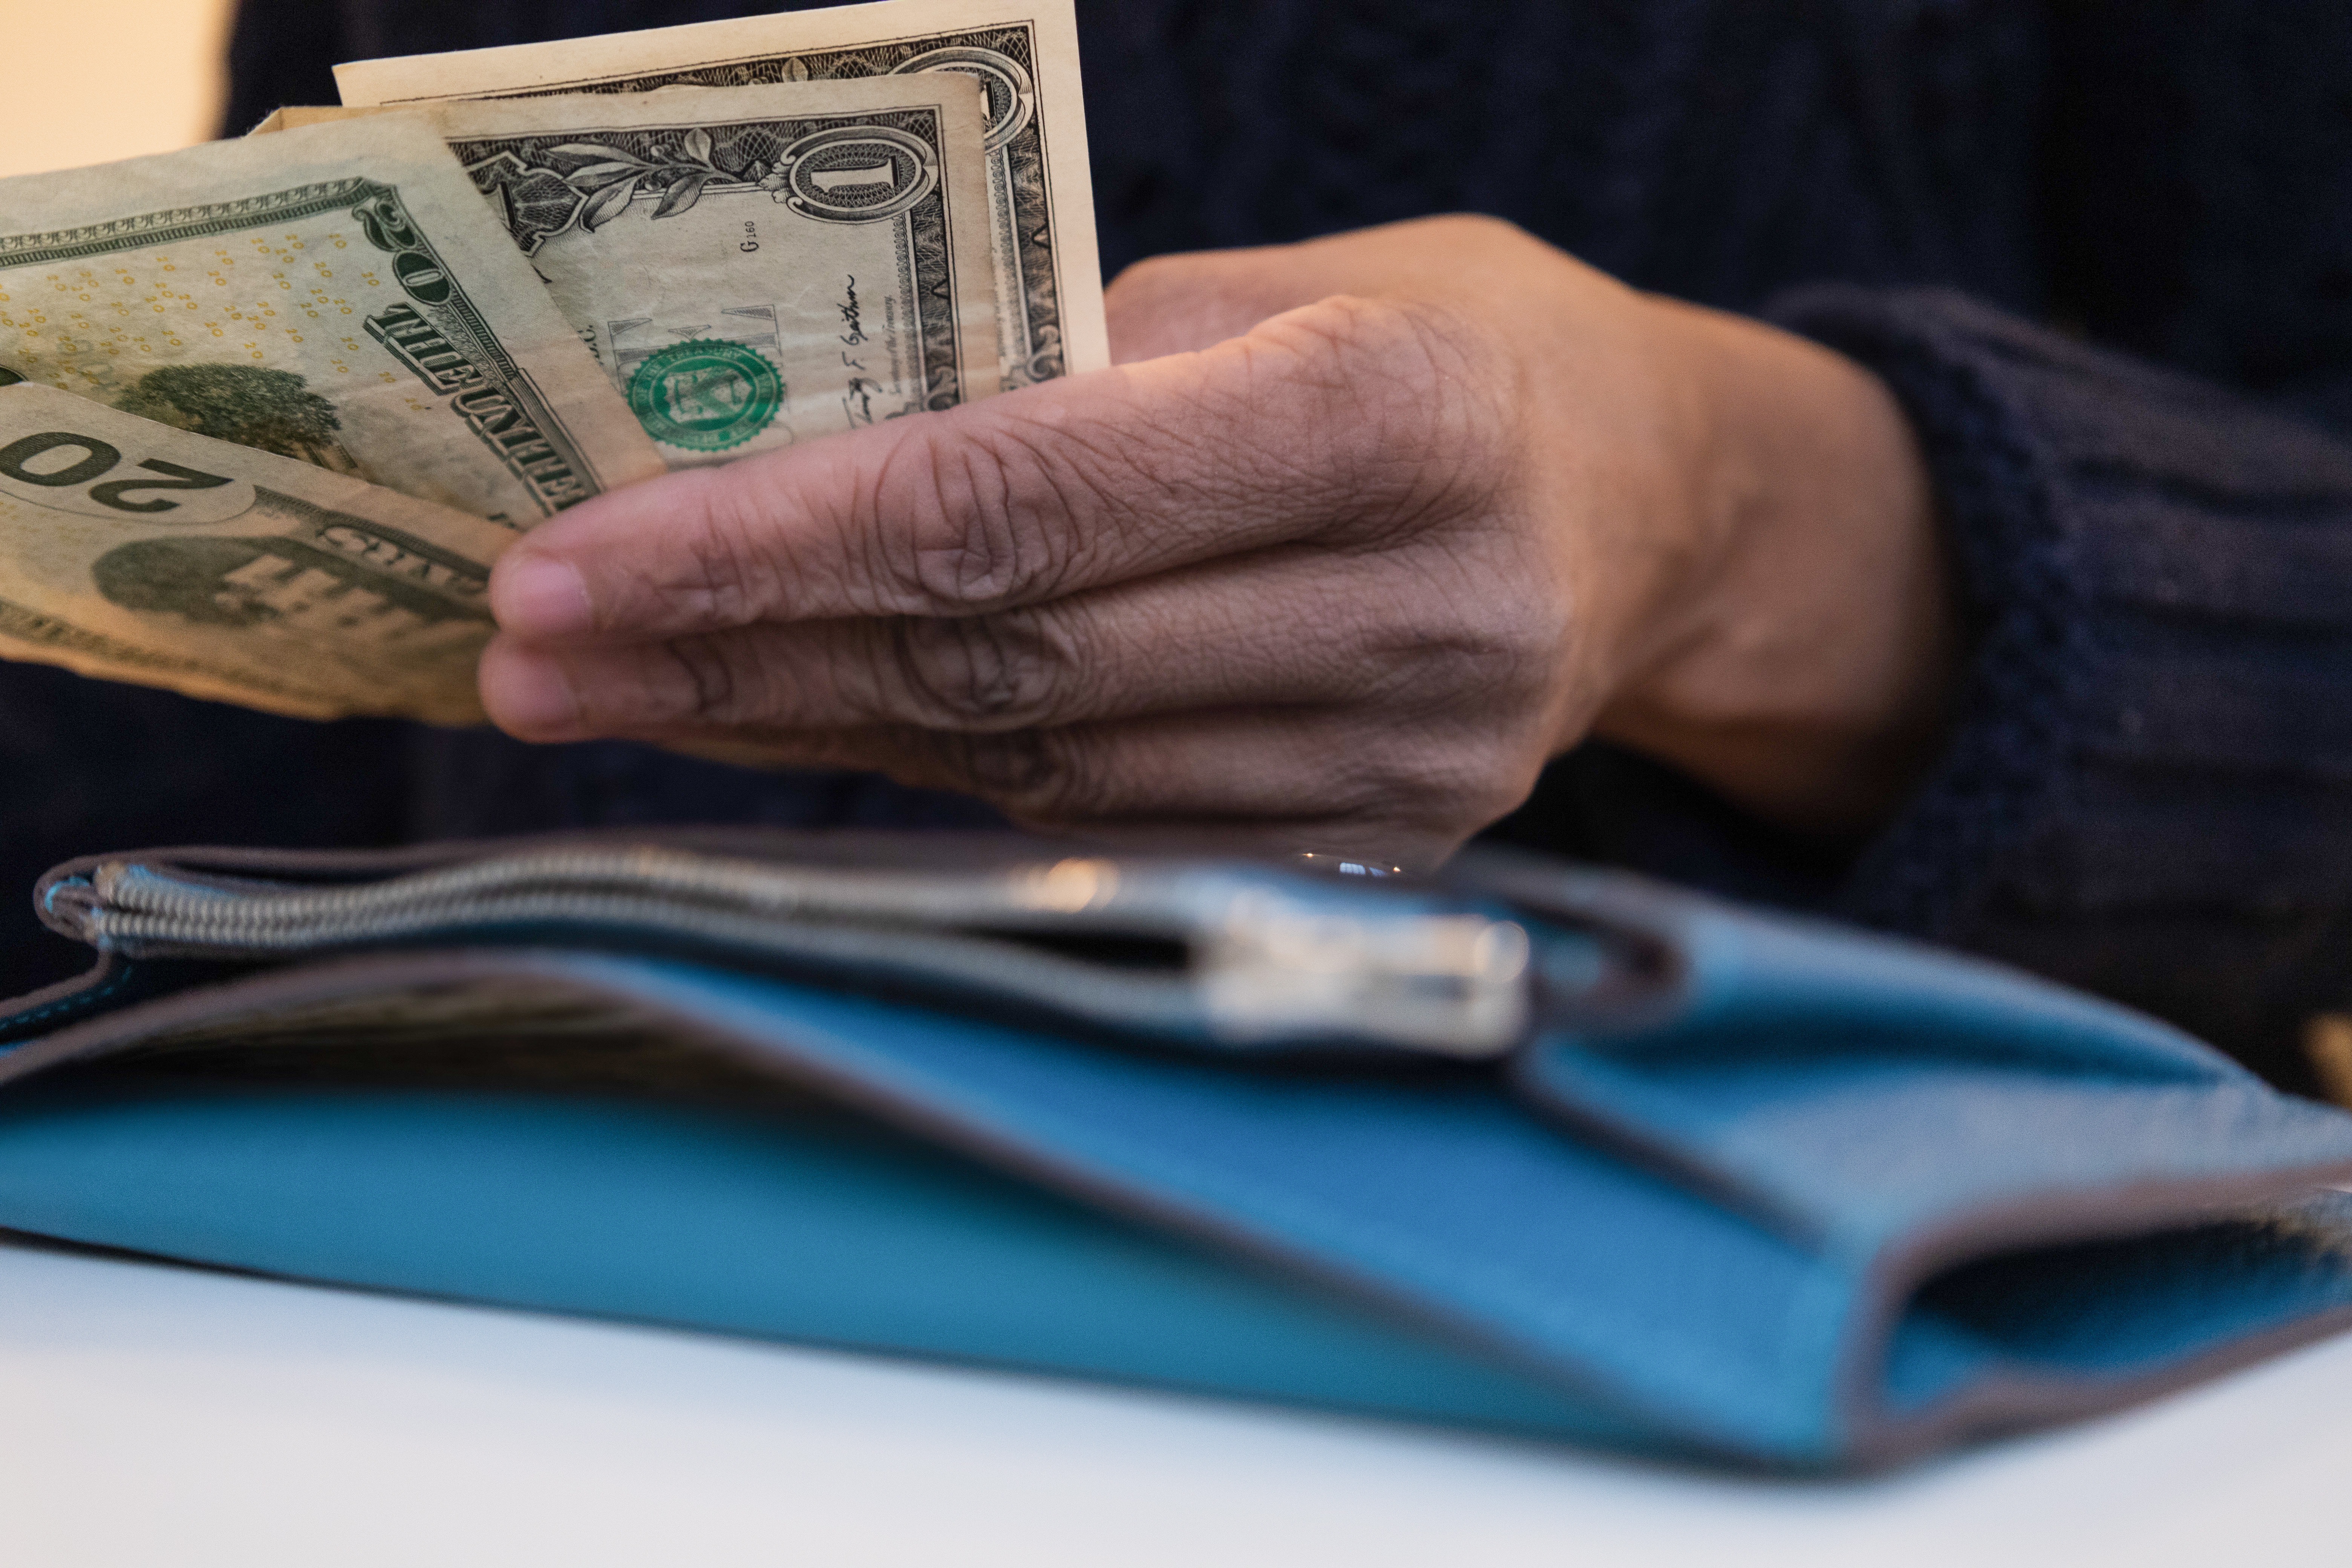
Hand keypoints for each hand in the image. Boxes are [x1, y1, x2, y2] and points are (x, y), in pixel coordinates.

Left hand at [479, 216, 1949, 862]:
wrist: (1650, 510)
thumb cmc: (1453, 350)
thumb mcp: (1292, 284)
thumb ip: (1070, 363)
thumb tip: (797, 449)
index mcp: (1406, 416)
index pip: (1032, 496)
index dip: (782, 535)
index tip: (577, 559)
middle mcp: (1422, 610)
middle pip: (1007, 656)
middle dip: (737, 651)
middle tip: (530, 648)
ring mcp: (1411, 760)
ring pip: (1029, 765)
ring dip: (798, 729)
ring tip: (620, 694)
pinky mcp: (1379, 847)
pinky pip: (1091, 825)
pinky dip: (920, 779)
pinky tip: (787, 734)